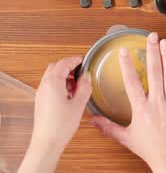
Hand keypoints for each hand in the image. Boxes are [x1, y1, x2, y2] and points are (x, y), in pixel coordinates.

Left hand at [18, 57, 91, 172]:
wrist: (47, 142)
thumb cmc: (61, 125)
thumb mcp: (79, 104)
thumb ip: (84, 87)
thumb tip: (87, 76)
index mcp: (53, 83)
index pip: (63, 63)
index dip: (75, 60)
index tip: (83, 60)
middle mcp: (44, 86)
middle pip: (55, 68)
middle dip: (68, 67)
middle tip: (81, 71)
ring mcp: (41, 94)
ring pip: (51, 76)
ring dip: (64, 76)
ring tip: (77, 85)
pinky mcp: (41, 101)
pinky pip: (49, 86)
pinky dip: (59, 84)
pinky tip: (70, 94)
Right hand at [91, 33, 165, 172]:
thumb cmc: (151, 148)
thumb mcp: (127, 138)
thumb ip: (109, 127)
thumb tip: (93, 120)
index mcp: (141, 109)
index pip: (132, 82)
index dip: (127, 65)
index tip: (125, 51)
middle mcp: (157, 103)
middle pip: (154, 72)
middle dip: (152, 52)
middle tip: (151, 37)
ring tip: (165, 42)